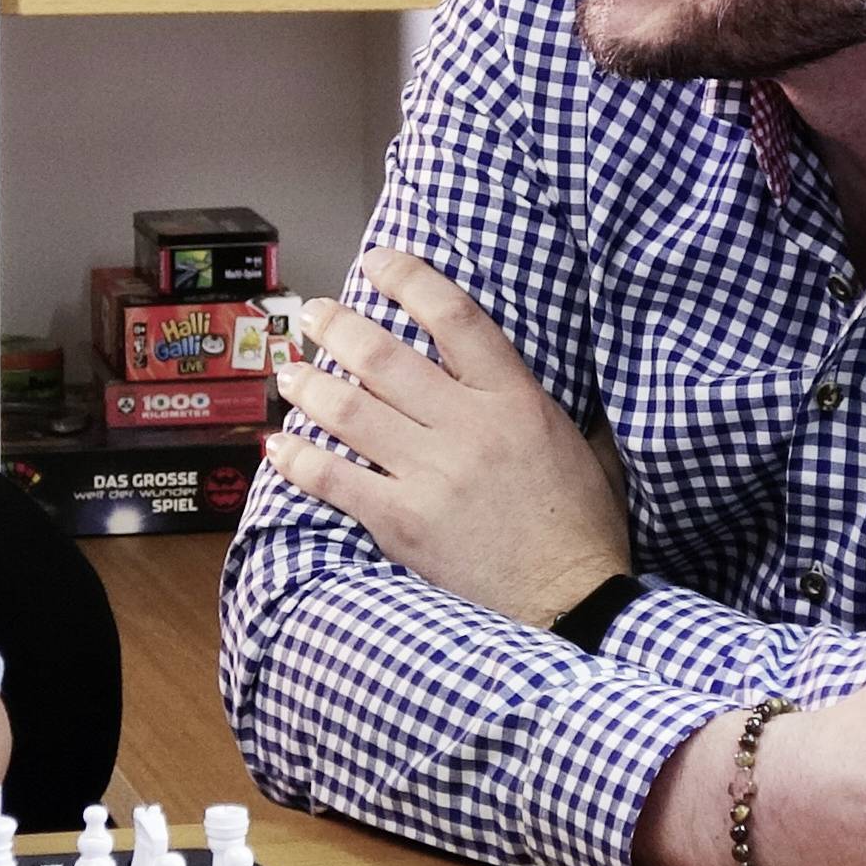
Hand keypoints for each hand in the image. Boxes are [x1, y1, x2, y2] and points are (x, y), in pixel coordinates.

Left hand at [264, 248, 628, 624]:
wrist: (573, 601)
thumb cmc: (581, 526)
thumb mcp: (588, 446)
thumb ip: (557, 402)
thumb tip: (561, 371)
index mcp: (515, 399)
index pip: (454, 316)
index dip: (410, 279)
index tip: (377, 264)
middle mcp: (469, 427)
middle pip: (384, 357)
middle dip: (337, 327)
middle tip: (313, 316)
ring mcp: (432, 474)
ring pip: (350, 410)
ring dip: (308, 386)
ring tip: (288, 373)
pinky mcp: (403, 522)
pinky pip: (335, 479)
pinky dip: (299, 459)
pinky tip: (278, 445)